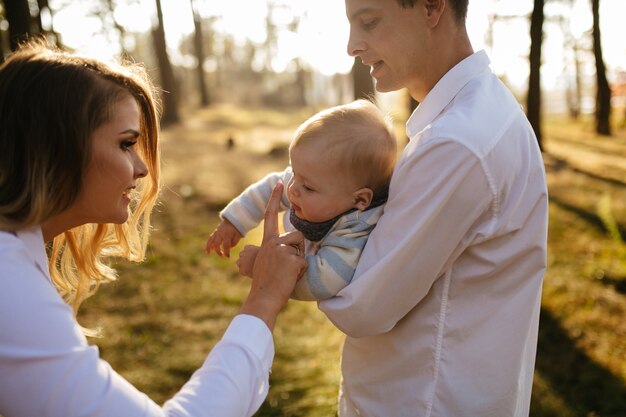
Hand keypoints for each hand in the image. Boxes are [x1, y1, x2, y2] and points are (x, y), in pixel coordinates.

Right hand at [206, 219, 241, 257]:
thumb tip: (229, 248)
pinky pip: (210, 238)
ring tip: (208, 253)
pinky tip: (208, 250)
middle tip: (222, 255)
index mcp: (228, 234)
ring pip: (211, 240)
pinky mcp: (215, 231)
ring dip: (209, 247)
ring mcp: (217, 232)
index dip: (226, 252)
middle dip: (218, 251)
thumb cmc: (237, 229)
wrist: (233, 220)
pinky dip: (208, 244)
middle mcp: (221, 233)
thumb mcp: (238, 235)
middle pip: (217, 243)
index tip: (228, 257)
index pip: (226, 245)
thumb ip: (234, 242)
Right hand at [239, 181, 306, 329]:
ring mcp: (283, 250)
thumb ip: (275, 251)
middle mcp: (274, 242)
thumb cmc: (266, 283)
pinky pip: (305, 263)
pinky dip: (300, 273)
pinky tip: (289, 278)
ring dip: (298, 263)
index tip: (280, 183)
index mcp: (267, 242)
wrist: (263, 297)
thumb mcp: (265, 262)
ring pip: (301, 250)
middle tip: (284, 269)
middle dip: (297, 252)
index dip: (274, 199)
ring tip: (285, 274)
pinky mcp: (292, 259)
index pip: (269, 216)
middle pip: (297, 237)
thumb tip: (288, 251)